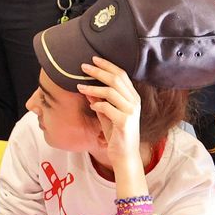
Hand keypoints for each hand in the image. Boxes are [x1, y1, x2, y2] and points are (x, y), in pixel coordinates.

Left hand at [77, 57, 140, 176]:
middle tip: (83, 67)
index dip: (107, 65)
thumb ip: (100, 101)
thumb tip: (87, 88)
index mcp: (132, 97)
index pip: (121, 75)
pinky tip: (91, 106)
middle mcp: (134, 102)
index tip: (93, 59)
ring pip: (111, 92)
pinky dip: (97, 105)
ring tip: (80, 87)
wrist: (124, 155)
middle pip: (116, 79)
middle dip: (98, 71)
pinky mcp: (125, 122)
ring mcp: (131, 112)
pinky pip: (108, 108)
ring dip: (93, 87)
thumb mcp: (106, 114)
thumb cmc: (116, 134)